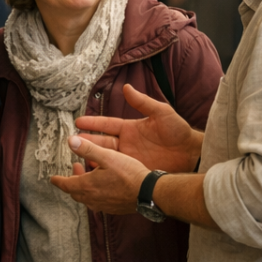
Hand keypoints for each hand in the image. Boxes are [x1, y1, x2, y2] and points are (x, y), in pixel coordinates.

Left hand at [49, 135, 150, 214]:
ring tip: (89, 176)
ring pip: (86, 198)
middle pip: (75, 192)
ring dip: (84, 188)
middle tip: (76, 168)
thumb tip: (71, 141)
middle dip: (72, 181)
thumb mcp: (108, 157)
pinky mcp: (113, 209)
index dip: (58, 180)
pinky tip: (103, 188)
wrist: (149, 193)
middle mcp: (92, 199)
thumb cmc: (130, 174)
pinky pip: (98, 203)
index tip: (53, 179)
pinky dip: (95, 194)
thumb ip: (88, 149)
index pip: (66, 185)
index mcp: (87, 186)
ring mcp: (103, 206)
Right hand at [74, 84, 201, 172]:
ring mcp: (129, 157)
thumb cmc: (178, 131)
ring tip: (76, 158)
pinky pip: (115, 170)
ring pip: (105, 156)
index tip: (78, 121)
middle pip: (101, 142)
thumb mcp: (161, 113)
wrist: (191, 154)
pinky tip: (93, 173)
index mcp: (130, 128)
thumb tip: (127, 87)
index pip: (107, 124)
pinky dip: (104, 171)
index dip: (93, 123)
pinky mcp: (134, 170)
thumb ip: (143, 102)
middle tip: (71, 141)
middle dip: (86, 141)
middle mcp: (127, 143)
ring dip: (91, 156)